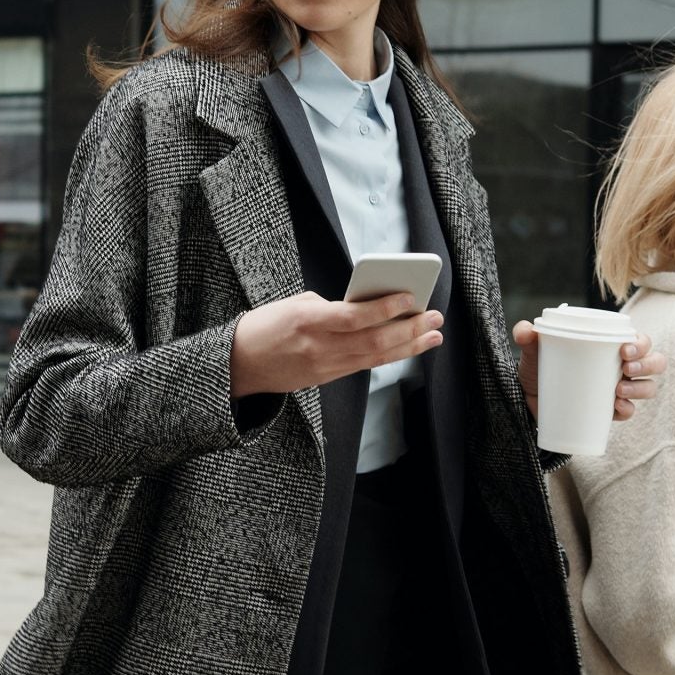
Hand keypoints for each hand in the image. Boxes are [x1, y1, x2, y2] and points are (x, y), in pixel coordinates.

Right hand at [230, 290, 443, 398]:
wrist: (240, 364)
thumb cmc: (265, 326)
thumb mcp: (294, 304)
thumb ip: (331, 306)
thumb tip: (366, 308)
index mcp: (307, 321)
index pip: (354, 317)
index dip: (385, 308)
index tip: (410, 296)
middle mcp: (319, 347)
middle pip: (373, 341)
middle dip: (409, 329)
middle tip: (434, 316)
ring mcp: (325, 367)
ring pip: (375, 358)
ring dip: (408, 346)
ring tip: (433, 334)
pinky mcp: (327, 378)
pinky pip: (365, 366)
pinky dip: (390, 356)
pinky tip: (408, 347)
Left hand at [513, 322, 665, 420]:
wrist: (527, 399)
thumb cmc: (539, 367)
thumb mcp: (533, 351)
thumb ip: (527, 337)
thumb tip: (525, 330)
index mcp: (611, 345)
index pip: (640, 340)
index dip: (641, 344)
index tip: (624, 350)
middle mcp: (621, 366)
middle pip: (654, 362)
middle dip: (647, 364)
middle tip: (625, 368)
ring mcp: (619, 389)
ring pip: (648, 387)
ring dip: (641, 388)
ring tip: (618, 391)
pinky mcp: (609, 410)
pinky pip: (628, 411)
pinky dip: (627, 410)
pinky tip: (617, 408)